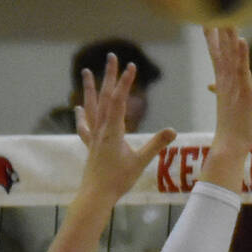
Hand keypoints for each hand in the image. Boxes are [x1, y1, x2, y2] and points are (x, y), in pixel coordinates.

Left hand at [75, 54, 177, 204]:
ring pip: (90, 107)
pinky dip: (81, 115)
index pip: (119, 100)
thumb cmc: (118, 180)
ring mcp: (93, 136)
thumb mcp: (141, 162)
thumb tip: (173, 130)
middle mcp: (100, 129)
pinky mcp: (90, 145)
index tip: (131, 66)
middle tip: (111, 57)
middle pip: (104, 97)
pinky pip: (84, 125)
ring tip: (87, 72)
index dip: (125, 82)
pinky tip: (77, 108)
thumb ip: (156, 145)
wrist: (96, 195)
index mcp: (112, 131)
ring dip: (90, 89)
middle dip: (109, 76)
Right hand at [199, 27, 251, 187]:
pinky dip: (242, 53)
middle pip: (220, 50)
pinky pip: (242, 68)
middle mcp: (225, 79)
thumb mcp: (227, 103)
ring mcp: (234, 83)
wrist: (230, 144)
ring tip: (226, 17)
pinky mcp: (244, 89)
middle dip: (217, 31)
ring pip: (230, 55)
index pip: (216, 55)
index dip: (212, 38)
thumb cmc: (231, 127)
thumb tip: (211, 85)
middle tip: (213, 10)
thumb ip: (219, 90)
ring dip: (228, 36)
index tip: (207, 21)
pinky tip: (241, 39)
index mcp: (222, 82)